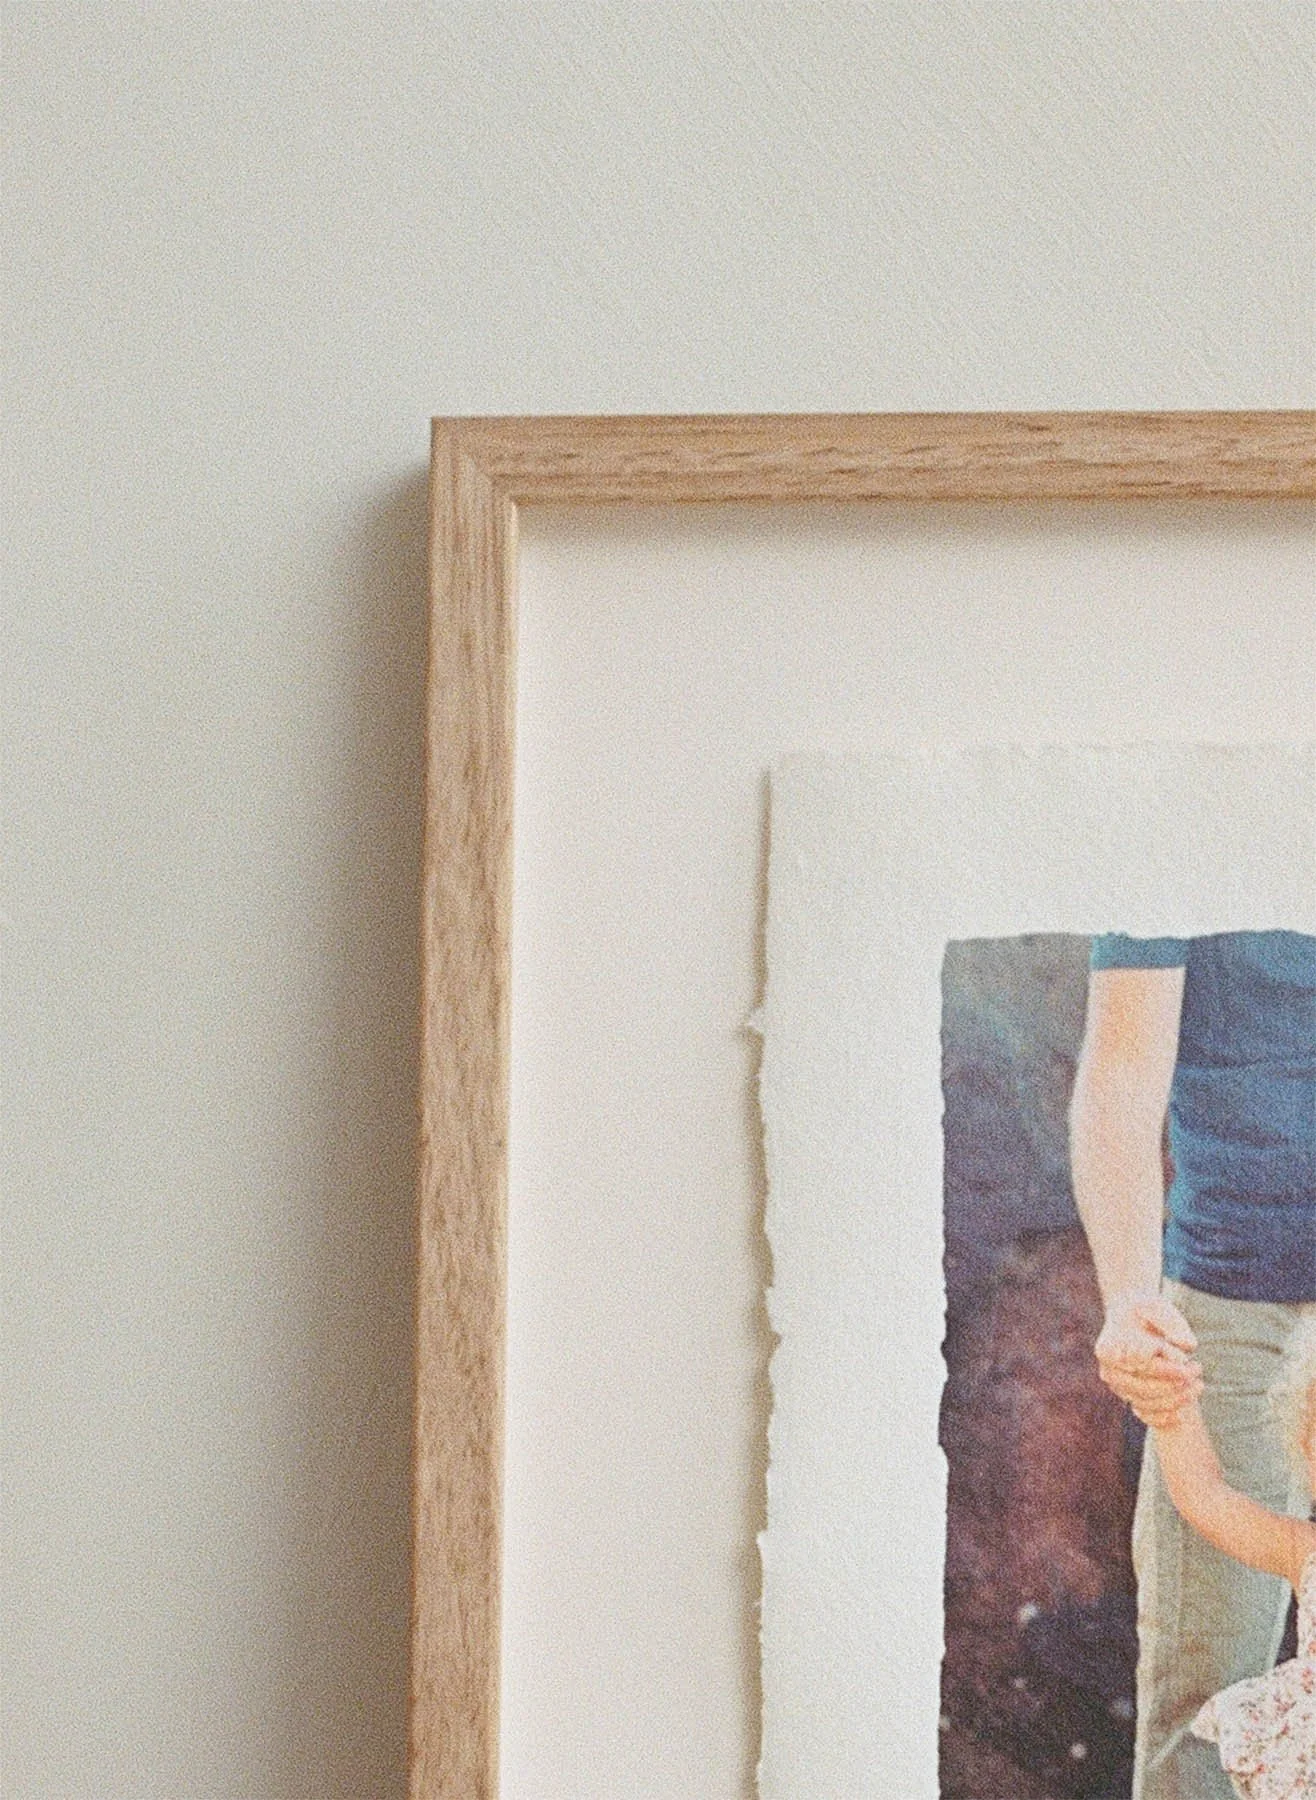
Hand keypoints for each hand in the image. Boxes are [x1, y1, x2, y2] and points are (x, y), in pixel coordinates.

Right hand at [1095, 1293, 1202, 1427]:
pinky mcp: (1130, 1397)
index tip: (1187, 1362)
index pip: (1140, 1365)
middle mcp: (1109, 1371)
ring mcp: (1119, 1387)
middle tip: (1197, 1370)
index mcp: (1108, 1348)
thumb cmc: (1146, 1311)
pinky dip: (1165, 1417)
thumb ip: (1173, 1323)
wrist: (1134, 1318)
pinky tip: (1183, 1410)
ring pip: (1147, 1403)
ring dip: (1177, 1399)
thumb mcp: (1156, 1307)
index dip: (1167, 1368)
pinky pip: (1146, 1415)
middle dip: (1176, 1384)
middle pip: (1144, 1387)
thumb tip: (1188, 1346)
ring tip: (1197, 1384)